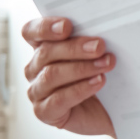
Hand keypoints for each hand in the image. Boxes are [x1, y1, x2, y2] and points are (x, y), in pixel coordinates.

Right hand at [22, 17, 116, 137]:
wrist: (109, 110)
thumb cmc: (100, 77)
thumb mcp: (96, 55)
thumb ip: (91, 41)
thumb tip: (101, 32)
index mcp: (43, 48)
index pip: (31, 32)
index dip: (45, 27)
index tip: (67, 26)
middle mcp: (35, 69)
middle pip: (46, 52)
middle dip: (75, 48)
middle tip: (100, 46)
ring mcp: (37, 91)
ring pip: (52, 75)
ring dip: (82, 68)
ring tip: (106, 65)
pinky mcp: (45, 112)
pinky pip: (58, 100)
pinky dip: (80, 89)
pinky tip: (98, 82)